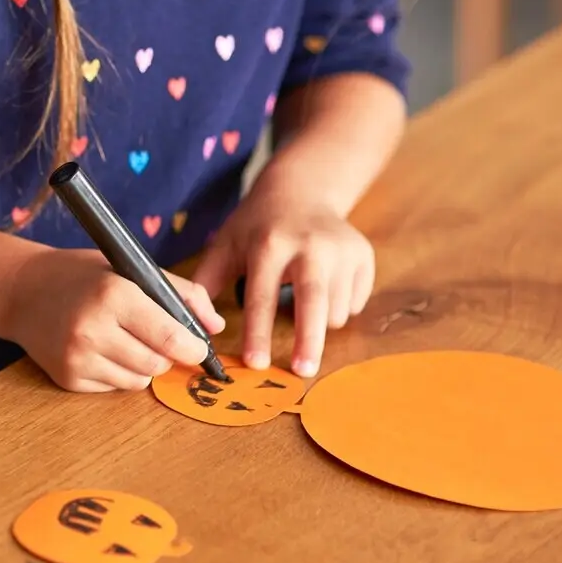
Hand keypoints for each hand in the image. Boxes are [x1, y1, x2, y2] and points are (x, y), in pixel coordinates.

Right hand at [3, 247, 225, 391]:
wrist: (21, 291)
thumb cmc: (83, 276)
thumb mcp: (130, 269)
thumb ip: (181, 293)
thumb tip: (215, 327)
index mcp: (113, 294)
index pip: (169, 338)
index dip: (192, 349)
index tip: (197, 348)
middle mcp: (93, 329)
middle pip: (157, 364)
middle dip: (165, 355)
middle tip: (154, 337)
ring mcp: (77, 357)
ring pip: (138, 380)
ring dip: (142, 366)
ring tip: (123, 340)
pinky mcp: (66, 378)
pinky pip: (112, 388)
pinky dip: (116, 373)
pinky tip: (99, 350)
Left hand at [193, 186, 373, 377]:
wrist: (301, 190)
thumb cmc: (256, 226)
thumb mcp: (224, 245)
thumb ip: (204, 284)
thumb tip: (197, 326)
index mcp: (269, 245)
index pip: (261, 297)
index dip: (257, 333)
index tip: (254, 364)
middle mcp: (310, 246)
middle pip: (312, 303)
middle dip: (308, 342)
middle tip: (301, 372)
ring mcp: (342, 250)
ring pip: (333, 311)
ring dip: (316, 324)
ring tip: (299, 301)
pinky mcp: (363, 256)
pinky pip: (352, 303)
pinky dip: (336, 308)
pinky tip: (322, 286)